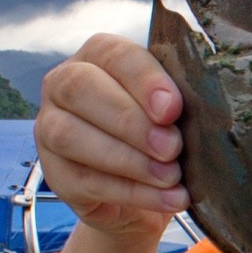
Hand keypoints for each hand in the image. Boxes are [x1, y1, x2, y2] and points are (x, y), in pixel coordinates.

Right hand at [36, 34, 187, 242]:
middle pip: (80, 89)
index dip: (143, 80)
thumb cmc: (162, 134)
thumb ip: (177, 102)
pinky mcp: (54, 173)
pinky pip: (85, 180)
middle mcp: (63, 86)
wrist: (143, 192)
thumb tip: (202, 108)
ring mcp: (49, 129)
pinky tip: (167, 198)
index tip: (172, 108)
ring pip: (71, 136)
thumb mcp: (174, 113)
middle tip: (172, 147)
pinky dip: (132, 192)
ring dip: (128, 159)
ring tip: (171, 176)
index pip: (112, 54)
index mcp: (97, 56)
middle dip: (130, 120)